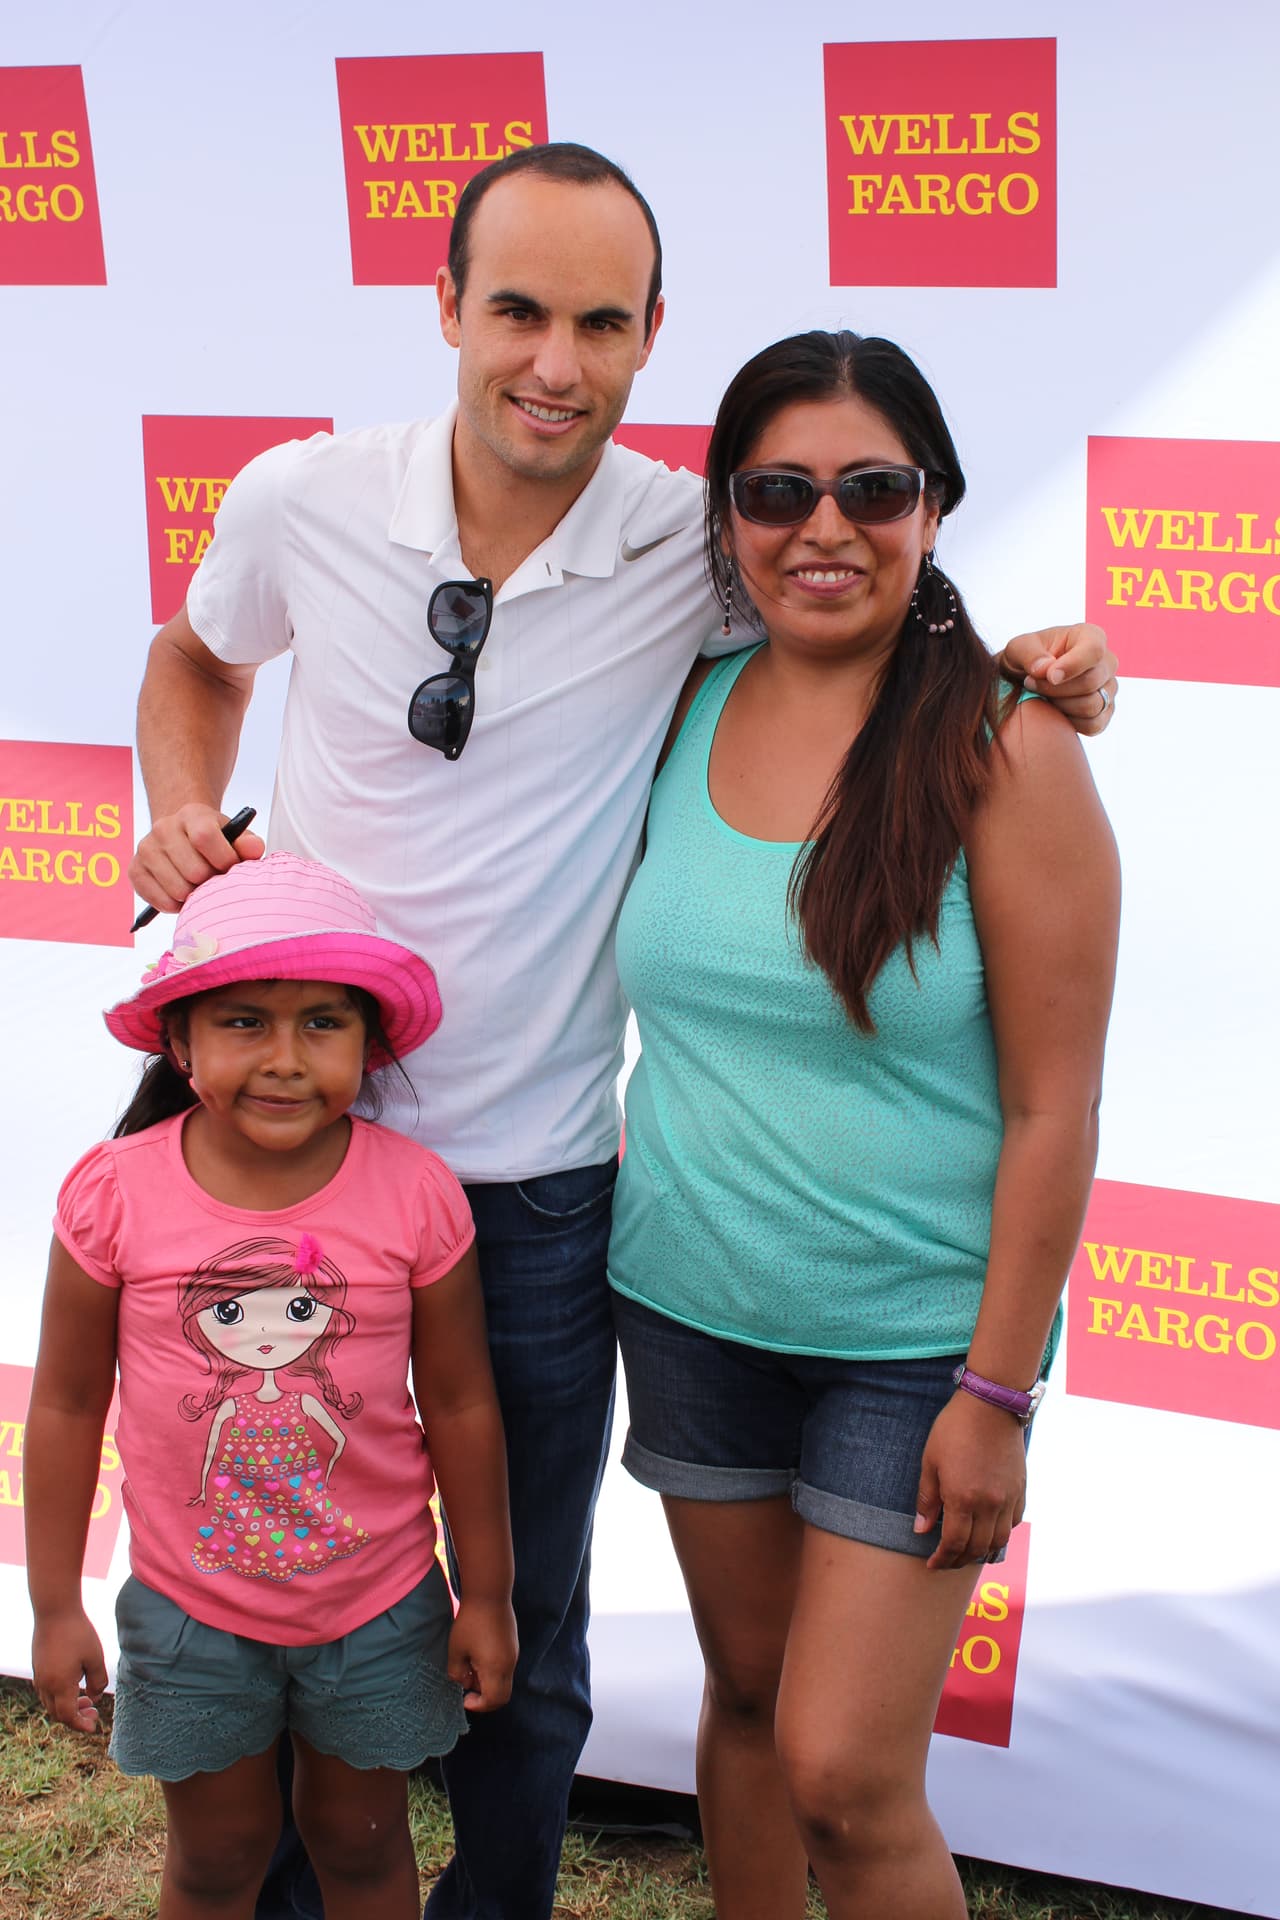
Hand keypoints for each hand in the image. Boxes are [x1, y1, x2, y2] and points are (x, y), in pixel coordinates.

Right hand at [32, 1608, 107, 1732]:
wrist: (54, 1611)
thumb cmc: (78, 1632)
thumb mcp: (95, 1657)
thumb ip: (98, 1681)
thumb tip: (96, 1698)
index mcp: (60, 1685)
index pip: (68, 1716)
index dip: (80, 1724)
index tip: (93, 1726)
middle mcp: (45, 1685)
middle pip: (58, 1713)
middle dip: (76, 1717)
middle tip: (94, 1711)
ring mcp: (39, 1676)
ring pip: (51, 1702)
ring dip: (68, 1706)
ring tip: (87, 1698)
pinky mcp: (37, 1667)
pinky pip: (46, 1691)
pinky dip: (60, 1695)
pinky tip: (74, 1684)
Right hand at [129, 804, 265, 913]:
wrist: (182, 834)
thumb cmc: (213, 840)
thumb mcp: (233, 836)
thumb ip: (247, 843)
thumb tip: (254, 850)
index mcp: (192, 815)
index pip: (205, 837)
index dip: (223, 860)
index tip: (230, 868)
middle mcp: (164, 828)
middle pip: (194, 871)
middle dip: (211, 882)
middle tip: (214, 879)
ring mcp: (146, 849)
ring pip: (178, 890)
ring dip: (194, 896)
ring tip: (199, 886)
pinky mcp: (135, 870)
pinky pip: (162, 901)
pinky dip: (177, 905)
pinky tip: (183, 893)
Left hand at [448, 1597, 516, 1711]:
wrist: (489, 1594)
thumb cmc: (470, 1622)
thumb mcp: (456, 1650)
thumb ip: (457, 1673)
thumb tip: (465, 1683)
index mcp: (495, 1668)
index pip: (493, 1700)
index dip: (478, 1706)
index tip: (464, 1699)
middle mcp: (509, 1664)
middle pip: (502, 1696)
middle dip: (485, 1699)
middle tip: (468, 1692)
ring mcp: (513, 1654)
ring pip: (504, 1682)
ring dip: (488, 1684)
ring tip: (470, 1668)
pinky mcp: (513, 1645)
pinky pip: (505, 1668)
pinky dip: (493, 1672)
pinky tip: (478, 1657)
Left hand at [913, 1392, 1026, 1570]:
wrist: (990, 1405)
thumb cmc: (954, 1429)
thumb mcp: (931, 1461)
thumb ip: (927, 1500)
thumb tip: (922, 1530)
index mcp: (963, 1498)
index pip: (954, 1544)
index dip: (943, 1558)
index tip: (933, 1564)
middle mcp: (989, 1504)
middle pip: (977, 1548)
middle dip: (960, 1560)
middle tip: (947, 1561)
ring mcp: (1008, 1498)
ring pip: (999, 1540)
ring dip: (982, 1551)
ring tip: (968, 1551)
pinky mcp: (1020, 1489)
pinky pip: (1014, 1522)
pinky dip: (1001, 1533)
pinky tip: (989, 1531)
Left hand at [1001, 623, 1118, 735]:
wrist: (1025, 680)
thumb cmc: (1026, 658)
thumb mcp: (1019, 648)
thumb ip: (1029, 654)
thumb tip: (1045, 670)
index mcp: (1090, 636)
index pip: (1094, 650)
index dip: (1072, 666)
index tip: (1050, 676)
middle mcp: (1107, 662)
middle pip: (1091, 682)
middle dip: (1056, 689)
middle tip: (1031, 684)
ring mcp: (1109, 688)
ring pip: (1093, 705)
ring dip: (1060, 706)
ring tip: (1042, 696)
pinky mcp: (1105, 712)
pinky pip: (1094, 724)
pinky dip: (1070, 722)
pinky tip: (1054, 711)